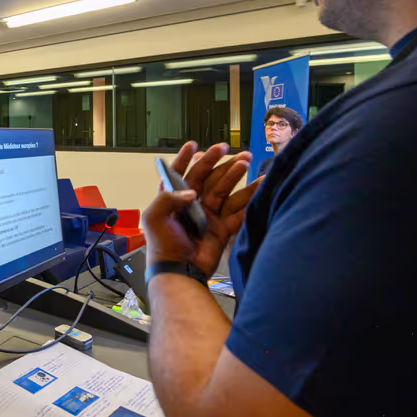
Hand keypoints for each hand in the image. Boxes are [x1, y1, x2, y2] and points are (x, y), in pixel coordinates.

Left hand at [142, 142, 259, 275]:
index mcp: (172, 199)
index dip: (185, 158)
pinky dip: (251, 197)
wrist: (179, 271)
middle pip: (209, 177)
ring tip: (247, 162)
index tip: (194, 145)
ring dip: (236, 175)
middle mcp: (192, 204)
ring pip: (226, 189)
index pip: (179, 172)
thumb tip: (192, 191)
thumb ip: (168, 198)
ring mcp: (209, 215)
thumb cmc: (162, 246)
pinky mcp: (223, 227)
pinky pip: (239, 209)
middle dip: (221, 163)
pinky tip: (261, 184)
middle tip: (234, 151)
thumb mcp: (155, 218)